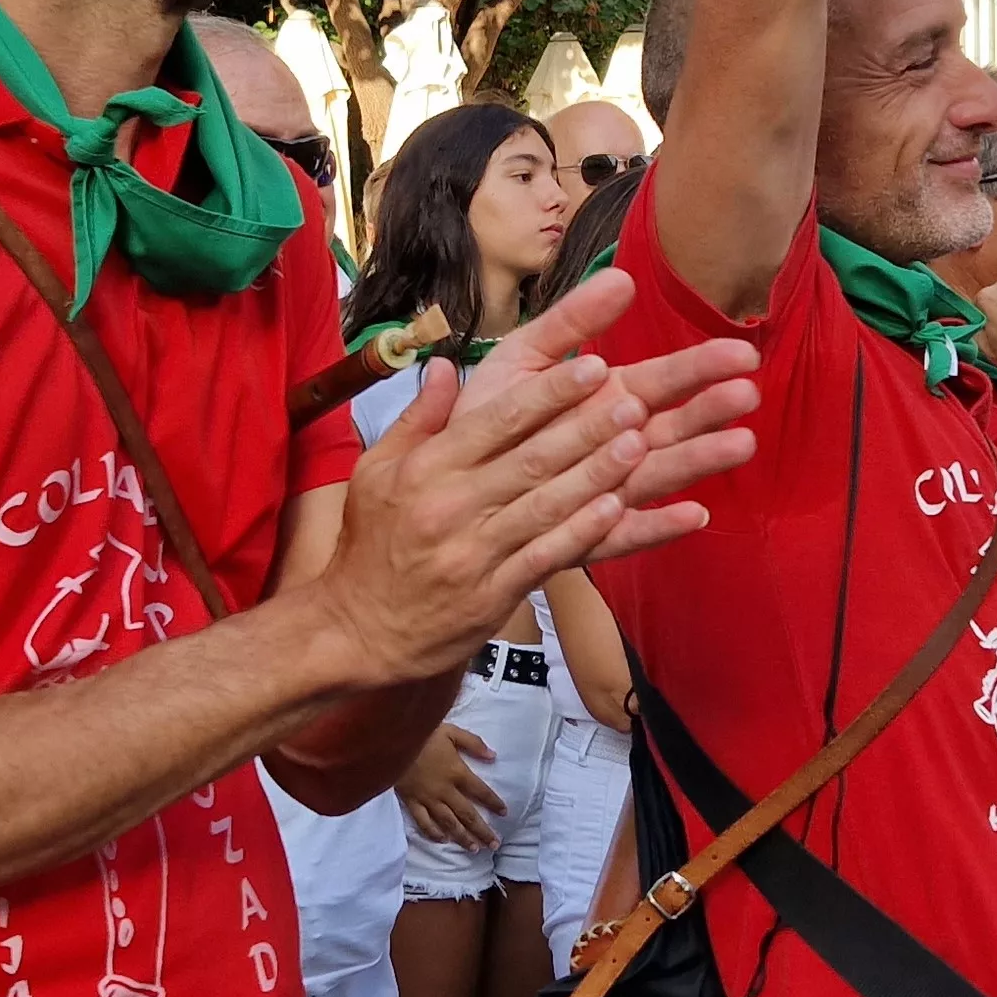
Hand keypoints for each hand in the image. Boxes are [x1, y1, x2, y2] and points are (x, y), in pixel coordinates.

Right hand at [317, 268, 760, 680]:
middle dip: (586, 427)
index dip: (548, 393)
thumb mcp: (375, 472)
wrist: (357, 630)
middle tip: (634, 398)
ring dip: (596, 474)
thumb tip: (442, 366)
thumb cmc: (372, 544)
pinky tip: (617, 509)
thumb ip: (417, 419)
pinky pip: (546, 557)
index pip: (494, 421)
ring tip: (639, 443)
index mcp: (425, 470)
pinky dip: (582, 532)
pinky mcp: (493, 594)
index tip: (592, 365)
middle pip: (530, 459)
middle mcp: (450, 507)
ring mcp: (474, 553)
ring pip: (545, 506)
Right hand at [397, 724, 504, 848]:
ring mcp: (427, 799)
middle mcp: (445, 790)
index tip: (504, 813)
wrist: (391, 741)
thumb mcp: (451, 731)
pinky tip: (443, 841)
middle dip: (482, 830)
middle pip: (468, 814)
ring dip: (463, 837)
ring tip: (475, 849)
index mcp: (457, 772)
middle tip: (495, 844)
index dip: (494, 803)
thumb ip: (473, 743)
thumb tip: (493, 756)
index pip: (481, 791)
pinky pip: (424, 822)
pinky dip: (434, 833)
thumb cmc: (422, 734)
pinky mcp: (411, 802)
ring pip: (448, 823)